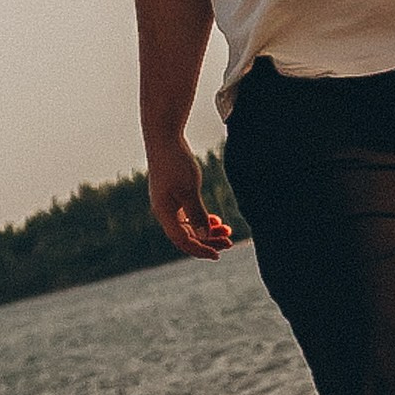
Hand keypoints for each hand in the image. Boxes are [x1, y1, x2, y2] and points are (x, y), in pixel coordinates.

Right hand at [146, 130, 231, 258]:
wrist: (164, 140)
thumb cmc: (176, 163)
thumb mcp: (189, 190)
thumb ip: (197, 214)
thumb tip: (204, 237)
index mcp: (165, 213)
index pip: (183, 241)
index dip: (200, 250)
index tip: (218, 255)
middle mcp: (164, 212)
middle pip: (186, 236)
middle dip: (208, 241)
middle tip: (229, 243)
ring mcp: (168, 204)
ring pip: (189, 226)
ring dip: (207, 230)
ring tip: (227, 231)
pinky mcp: (173, 196)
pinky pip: (187, 215)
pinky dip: (202, 219)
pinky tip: (216, 220)